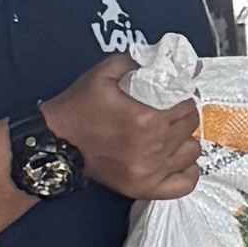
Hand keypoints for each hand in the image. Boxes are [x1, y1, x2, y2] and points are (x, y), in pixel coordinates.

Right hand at [43, 57, 201, 200]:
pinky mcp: (143, 188)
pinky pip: (183, 185)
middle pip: (190, 129)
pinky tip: (178, 160)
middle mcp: (153, 148)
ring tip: (171, 135)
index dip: (184, 98)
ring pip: (191, 154)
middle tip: (172, 113)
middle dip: (184, 117)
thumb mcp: (103, 74)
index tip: (176, 97)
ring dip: (185, 142)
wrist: (56, 142)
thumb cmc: (79, 107)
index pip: (187, 107)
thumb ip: (136, 62)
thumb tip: (167, 58)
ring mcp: (150, 172)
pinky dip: (187, 172)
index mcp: (147, 119)